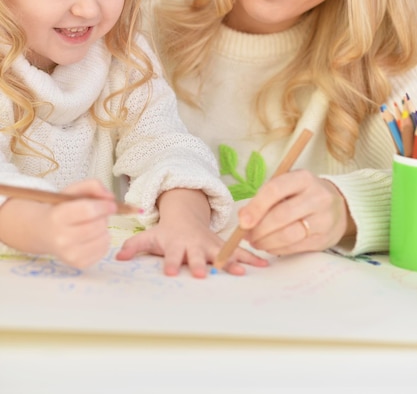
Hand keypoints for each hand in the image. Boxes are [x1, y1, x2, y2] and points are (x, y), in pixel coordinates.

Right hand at [0, 179, 116, 268]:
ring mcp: (69, 254)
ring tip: (93, 225)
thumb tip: (110, 197)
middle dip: (104, 217)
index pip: (88, 211)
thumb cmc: (61, 209)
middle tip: (98, 214)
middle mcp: (61, 238)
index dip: (104, 206)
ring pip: (103, 239)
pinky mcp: (78, 264)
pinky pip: (104, 250)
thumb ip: (93, 185)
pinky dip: (103, 241)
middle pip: (98, 226)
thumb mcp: (72, 191)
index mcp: (57, 216)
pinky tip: (92, 237)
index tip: (111, 204)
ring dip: (104, 229)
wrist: (43, 232)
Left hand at [116, 188, 267, 277]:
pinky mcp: (223, 245)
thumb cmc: (168, 232)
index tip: (171, 272)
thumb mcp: (150, 236)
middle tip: (203, 273)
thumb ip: (135, 246)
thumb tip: (118, 256)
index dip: (171, 263)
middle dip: (200, 264)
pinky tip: (264, 265)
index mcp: (176, 244)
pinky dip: (251, 257)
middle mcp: (195, 245)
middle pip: (197, 256)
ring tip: (240, 272)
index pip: (172, 255)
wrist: (187, 216)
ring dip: (230, 262)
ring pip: (221, 253)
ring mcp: (210, 244)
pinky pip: (238, 251)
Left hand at [237, 170, 355, 255]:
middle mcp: (317, 197)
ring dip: (266, 241)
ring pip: (288, 235)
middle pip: (281, 215)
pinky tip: (269, 246)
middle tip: (247, 235)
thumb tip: (243, 217)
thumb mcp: (288, 187)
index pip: (275, 190)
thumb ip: (265, 198)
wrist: (339, 207)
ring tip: (256, 242)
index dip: (256, 207)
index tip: (242, 221)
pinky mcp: (324, 239)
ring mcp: (323, 219)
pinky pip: (295, 247)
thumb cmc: (304, 195)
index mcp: (303, 178)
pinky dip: (277, 249)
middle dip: (259, 229)